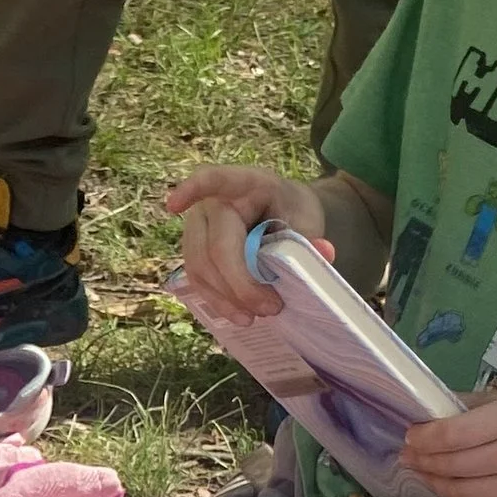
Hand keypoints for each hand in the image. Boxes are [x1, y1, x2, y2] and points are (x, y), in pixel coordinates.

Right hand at [164, 164, 329, 321]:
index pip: (212, 180)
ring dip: (226, 297)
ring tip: (254, 316)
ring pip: (199, 267)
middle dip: (240, 284)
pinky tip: (236, 314)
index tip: (173, 205)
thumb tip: (323, 253)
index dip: (192, 191)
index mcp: (244, 184)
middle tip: (272, 308)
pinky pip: (196, 277)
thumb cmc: (291, 212)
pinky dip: (217, 299)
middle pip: (214, 248)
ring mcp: (198, 227)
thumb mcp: (306, 218)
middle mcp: (212, 203)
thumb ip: (309, 236)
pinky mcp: (194, 250)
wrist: (283, 214)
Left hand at [400, 390, 496, 496]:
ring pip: (459, 492)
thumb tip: (439, 406)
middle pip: (453, 463)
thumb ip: (487, 404)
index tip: (410, 434)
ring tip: (423, 473)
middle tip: (407, 455)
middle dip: (423, 460)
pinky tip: (450, 491)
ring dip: (435, 483)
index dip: (425, 436)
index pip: (456, 432)